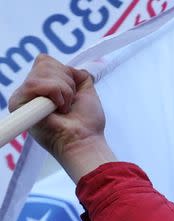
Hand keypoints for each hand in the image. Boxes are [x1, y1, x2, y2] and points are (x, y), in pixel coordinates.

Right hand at [9, 54, 114, 180]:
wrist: (84, 140)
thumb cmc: (87, 122)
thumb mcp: (86, 91)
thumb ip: (78, 75)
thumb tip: (72, 68)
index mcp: (44, 86)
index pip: (46, 61)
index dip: (65, 73)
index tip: (74, 94)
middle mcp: (31, 90)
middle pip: (44, 62)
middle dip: (67, 82)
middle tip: (69, 103)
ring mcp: (23, 96)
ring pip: (43, 71)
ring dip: (64, 90)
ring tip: (64, 107)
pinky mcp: (19, 103)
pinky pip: (37, 83)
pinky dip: (55, 93)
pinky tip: (58, 108)